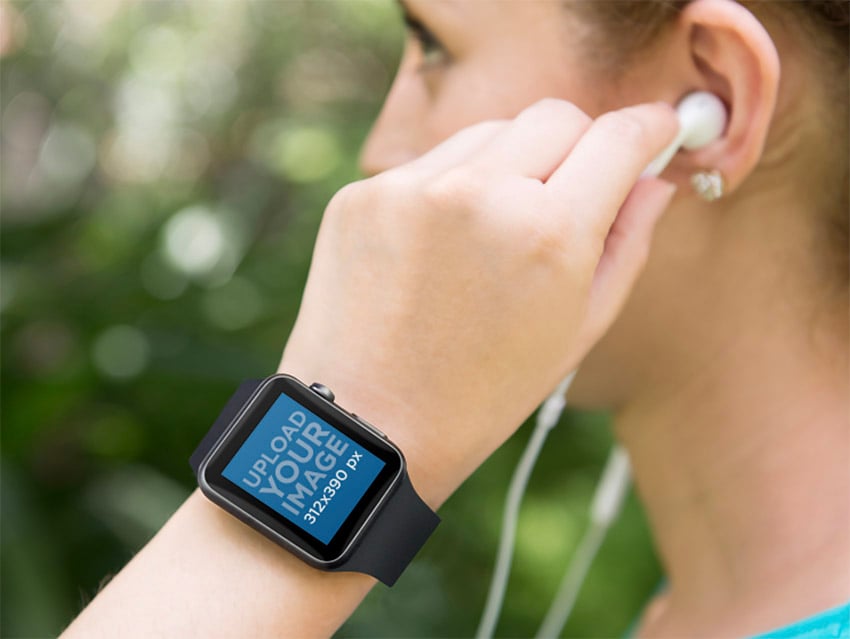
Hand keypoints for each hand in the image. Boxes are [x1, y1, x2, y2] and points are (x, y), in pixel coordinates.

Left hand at [280, 99, 677, 504]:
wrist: (367, 423)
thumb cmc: (482, 392)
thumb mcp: (576, 331)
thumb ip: (626, 243)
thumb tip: (653, 181)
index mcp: (549, 234)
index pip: (617, 137)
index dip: (649, 128)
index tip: (656, 128)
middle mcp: (480, 193)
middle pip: (556, 116)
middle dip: (579, 145)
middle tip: (572, 191)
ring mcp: (412, 186)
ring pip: (491, 132)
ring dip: (510, 165)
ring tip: (493, 235)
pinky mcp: (363, 193)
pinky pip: (431, 164)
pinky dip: (450, 189)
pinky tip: (440, 247)